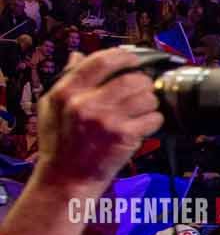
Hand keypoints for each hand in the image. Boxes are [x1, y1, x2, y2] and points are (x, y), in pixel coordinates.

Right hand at [29, 48, 162, 193]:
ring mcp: (106, 120)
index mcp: (66, 93)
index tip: (133, 58)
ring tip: (140, 110)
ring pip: (147, 97)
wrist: (66, 178)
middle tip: (141, 90)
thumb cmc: (59, 144)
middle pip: (132, 79)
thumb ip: (65, 80)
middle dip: (142, 83)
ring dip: (150, 102)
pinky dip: (154, 121)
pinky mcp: (124, 136)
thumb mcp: (50, 108)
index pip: (100, 62)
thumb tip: (78, 56)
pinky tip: (142, 126)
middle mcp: (85, 104)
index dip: (123, 56)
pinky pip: (153, 118)